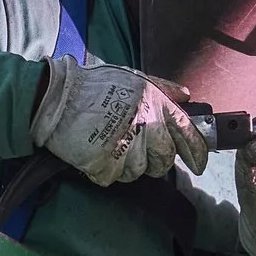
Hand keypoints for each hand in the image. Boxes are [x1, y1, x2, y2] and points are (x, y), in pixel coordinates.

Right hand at [28, 58, 208, 185]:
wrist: (56, 97)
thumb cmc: (94, 86)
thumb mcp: (134, 78)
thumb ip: (163, 88)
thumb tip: (186, 96)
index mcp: (155, 103)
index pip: (188, 134)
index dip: (197, 153)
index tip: (199, 164)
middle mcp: (145, 124)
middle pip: (164, 160)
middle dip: (155, 161)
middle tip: (136, 150)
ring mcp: (125, 145)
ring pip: (139, 172)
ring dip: (127, 165)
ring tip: (111, 146)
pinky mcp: (105, 162)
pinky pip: (114, 177)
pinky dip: (106, 170)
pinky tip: (97, 153)